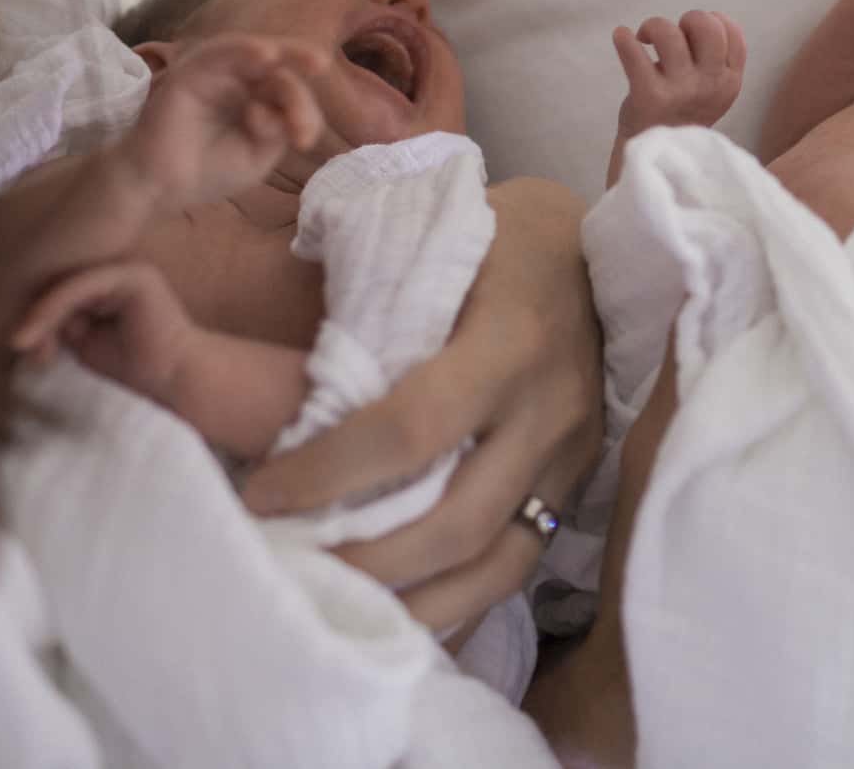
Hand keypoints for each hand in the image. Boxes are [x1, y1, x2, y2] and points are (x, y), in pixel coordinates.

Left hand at [11, 261, 197, 402]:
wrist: (175, 379)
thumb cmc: (135, 366)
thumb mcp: (83, 341)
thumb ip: (60, 323)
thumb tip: (25, 316)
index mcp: (109, 283)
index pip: (60, 289)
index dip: (36, 315)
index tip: (20, 348)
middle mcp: (118, 269)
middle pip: (61, 284)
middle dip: (36, 316)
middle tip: (18, 346)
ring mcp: (127, 269)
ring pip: (66, 285)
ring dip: (40, 315)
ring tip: (19, 342)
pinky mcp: (132, 276)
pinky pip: (80, 287)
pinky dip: (53, 309)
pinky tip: (34, 333)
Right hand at [121, 34, 327, 206]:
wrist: (160, 187)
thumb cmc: (207, 170)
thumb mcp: (258, 155)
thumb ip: (279, 129)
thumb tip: (284, 112)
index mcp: (256, 97)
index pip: (288, 92)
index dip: (304, 110)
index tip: (304, 140)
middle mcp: (237, 80)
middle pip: (278, 70)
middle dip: (298, 93)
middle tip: (308, 118)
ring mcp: (214, 73)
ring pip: (255, 54)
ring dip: (287, 54)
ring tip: (315, 62)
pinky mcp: (190, 71)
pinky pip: (220, 51)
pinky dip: (243, 49)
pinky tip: (267, 55)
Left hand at [239, 180, 603, 632]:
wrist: (591, 249)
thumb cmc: (490, 239)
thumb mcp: (432, 243)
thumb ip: (370, 303)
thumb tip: (266, 373)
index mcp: (509, 339)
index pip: (413, 428)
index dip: (330, 472)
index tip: (262, 493)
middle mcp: (549, 407)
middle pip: (456, 521)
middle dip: (363, 560)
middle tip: (288, 565)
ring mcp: (572, 454)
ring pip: (494, 564)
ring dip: (411, 601)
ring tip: (338, 607)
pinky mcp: (576, 483)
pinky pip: (517, 564)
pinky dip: (457, 602)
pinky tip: (400, 615)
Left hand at [613, 11, 747, 139]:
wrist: (659, 157)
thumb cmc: (682, 114)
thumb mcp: (714, 92)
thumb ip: (717, 61)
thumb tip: (704, 18)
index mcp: (729, 81)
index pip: (731, 32)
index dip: (712, 21)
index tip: (695, 32)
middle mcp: (710, 84)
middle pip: (706, 27)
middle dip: (689, 18)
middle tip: (675, 35)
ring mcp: (681, 90)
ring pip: (669, 34)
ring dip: (654, 26)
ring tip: (645, 38)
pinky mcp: (649, 96)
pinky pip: (634, 54)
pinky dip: (624, 39)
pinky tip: (622, 37)